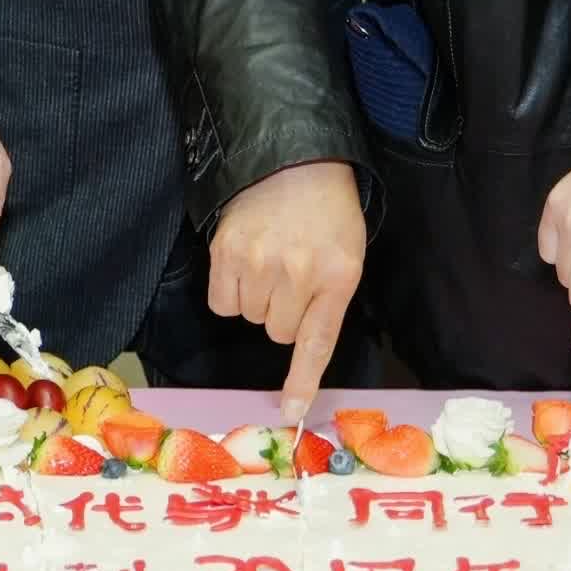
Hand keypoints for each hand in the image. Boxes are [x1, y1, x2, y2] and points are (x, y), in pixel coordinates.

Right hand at [207, 160, 365, 423]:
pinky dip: (230, 289)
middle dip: (282, 312)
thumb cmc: (328, 214)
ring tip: (269, 260)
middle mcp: (297, 273)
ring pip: (249, 317)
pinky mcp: (226, 250)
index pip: (316, 343)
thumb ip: (328, 302)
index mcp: (337, 278)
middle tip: (290, 276)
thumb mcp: (348, 256)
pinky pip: (222, 301)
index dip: (301, 381)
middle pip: (277, 332)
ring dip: (256, 298)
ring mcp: (259, 261)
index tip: (289, 412)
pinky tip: (244, 261)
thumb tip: (300, 350)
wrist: (296, 159)